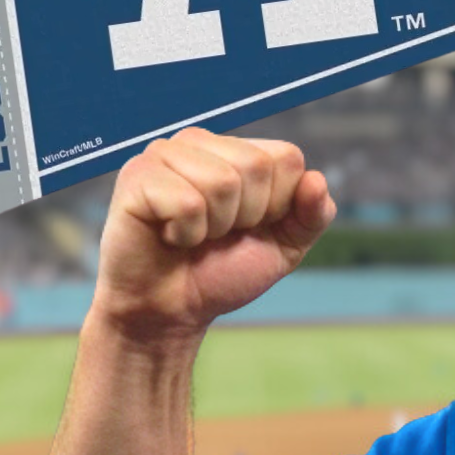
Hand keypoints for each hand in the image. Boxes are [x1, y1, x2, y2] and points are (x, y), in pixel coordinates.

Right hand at [93, 128, 334, 334]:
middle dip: (246, 217)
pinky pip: (186, 202)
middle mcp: (200, 142)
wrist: (170, 311)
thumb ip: (312, 215)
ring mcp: (165, 154)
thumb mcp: (284, 248)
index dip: (278, 205)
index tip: (249, 227)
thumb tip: (317, 179)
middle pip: (256, 166)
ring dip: (214, 227)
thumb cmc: (221, 273)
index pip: (287, 157)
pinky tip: (169, 237)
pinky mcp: (137, 176)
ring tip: (192, 235)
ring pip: (222, 182)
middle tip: (216, 235)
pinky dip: (186, 234)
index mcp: (237, 150)